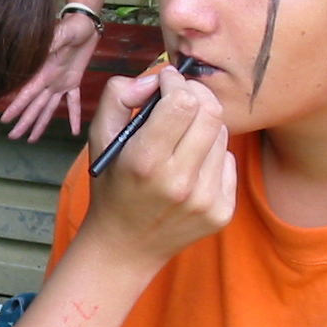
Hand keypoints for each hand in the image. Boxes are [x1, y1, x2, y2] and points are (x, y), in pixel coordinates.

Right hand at [0, 15, 101, 141]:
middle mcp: (48, 80)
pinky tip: (73, 131)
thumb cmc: (71, 26)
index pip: (27, 93)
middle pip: (34, 105)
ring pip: (48, 108)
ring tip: (32, 140)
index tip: (4, 120)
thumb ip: (49, 43)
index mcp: (43, 71)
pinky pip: (73, 102)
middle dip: (24, 122)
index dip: (16, 107)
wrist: (84, 23)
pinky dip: (73, 116)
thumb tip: (35, 53)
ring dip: (40, 124)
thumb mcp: (60, 33)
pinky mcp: (73, 81)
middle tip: (13, 137)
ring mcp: (60, 82)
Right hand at [80, 67, 236, 267]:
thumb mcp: (99, 139)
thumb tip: (154, 79)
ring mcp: (204, 200)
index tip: (166, 83)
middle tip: (181, 97)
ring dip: (203, 124)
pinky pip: (227, 161)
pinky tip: (191, 166)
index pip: (183, 102)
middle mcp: (178, 182)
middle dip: (196, 95)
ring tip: (181, 137)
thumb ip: (118, 97)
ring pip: (221, 134)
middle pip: (210, 113)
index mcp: (145, 161)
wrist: (125, 247)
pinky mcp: (221, 212)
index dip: (176, 83)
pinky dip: (211, 154)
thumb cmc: (112, 185)